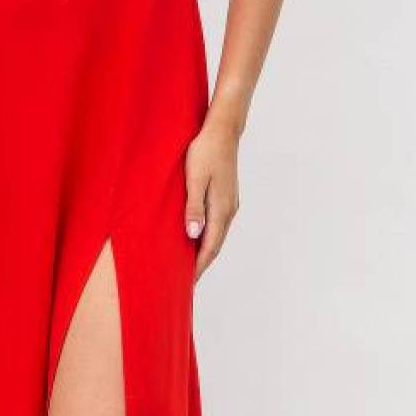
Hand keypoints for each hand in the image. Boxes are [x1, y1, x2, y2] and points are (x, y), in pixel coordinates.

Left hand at [183, 116, 239, 281]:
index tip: (187, 284)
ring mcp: (230, 204)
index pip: (209, 247)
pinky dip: (207, 237)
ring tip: (189, 265)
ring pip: (217, 235)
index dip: (198, 267)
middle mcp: (229, 210)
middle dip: (201, 265)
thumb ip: (194, 207)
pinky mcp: (226, 197)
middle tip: (186, 283)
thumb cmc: (204, 151)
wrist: (223, 130)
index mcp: (221, 209)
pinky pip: (217, 225)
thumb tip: (193, 235)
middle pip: (215, 245)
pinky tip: (196, 238)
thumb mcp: (194, 179)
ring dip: (204, 251)